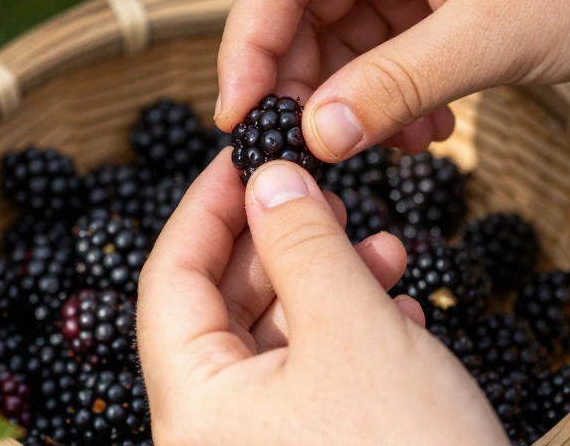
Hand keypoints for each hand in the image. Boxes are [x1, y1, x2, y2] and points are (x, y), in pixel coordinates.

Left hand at [137, 153, 507, 444]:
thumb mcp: (352, 329)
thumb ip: (302, 243)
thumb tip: (267, 176)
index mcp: (195, 404)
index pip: (170, 280)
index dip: (207, 206)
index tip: (246, 151)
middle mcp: (216, 431)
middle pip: (222, 307)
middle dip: (279, 241)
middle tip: (324, 191)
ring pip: (278, 340)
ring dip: (325, 282)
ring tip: (383, 245)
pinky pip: (314, 380)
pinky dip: (351, 334)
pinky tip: (399, 308)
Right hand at [214, 0, 569, 160]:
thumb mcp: (488, 41)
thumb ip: (392, 87)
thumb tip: (314, 136)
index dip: (249, 45)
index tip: (241, 118)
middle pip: (304, 2)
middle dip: (301, 78)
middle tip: (308, 148)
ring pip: (346, 30)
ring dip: (354, 94)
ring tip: (383, 149)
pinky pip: (390, 43)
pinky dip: (393, 91)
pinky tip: (426, 131)